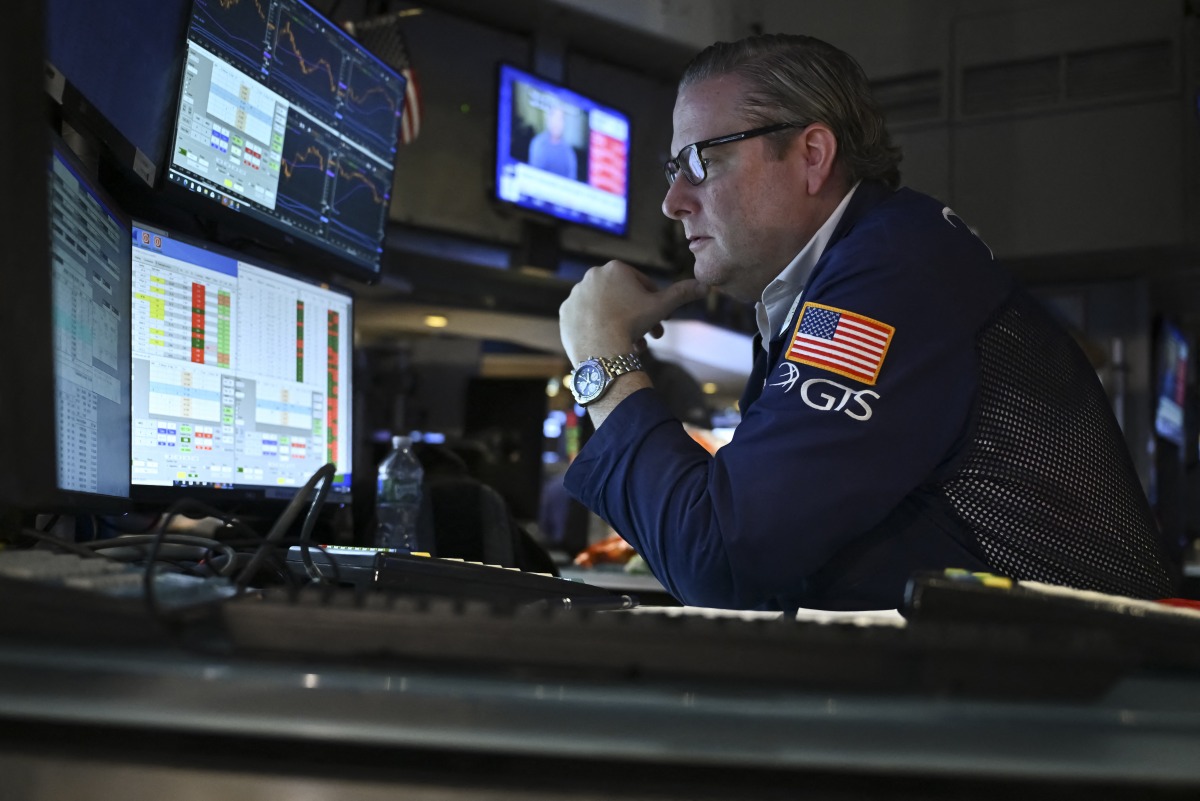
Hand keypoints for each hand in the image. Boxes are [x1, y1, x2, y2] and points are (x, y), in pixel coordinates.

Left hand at [559, 261, 705, 364]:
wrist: (601, 350)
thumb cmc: (632, 324)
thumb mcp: (662, 307)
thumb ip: (683, 293)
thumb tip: (706, 285)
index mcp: (616, 268)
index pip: (642, 285)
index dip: (655, 304)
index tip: (661, 321)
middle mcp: (592, 275)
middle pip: (622, 297)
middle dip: (638, 317)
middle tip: (649, 336)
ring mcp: (576, 293)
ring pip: (605, 309)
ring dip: (619, 324)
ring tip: (630, 344)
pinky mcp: (566, 312)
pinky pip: (586, 319)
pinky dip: (598, 328)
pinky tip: (608, 341)